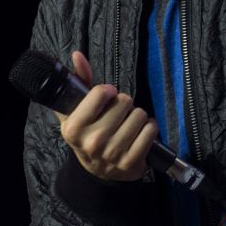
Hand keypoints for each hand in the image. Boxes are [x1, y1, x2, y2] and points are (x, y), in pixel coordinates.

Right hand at [56, 50, 158, 181]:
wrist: (98, 170)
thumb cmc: (89, 133)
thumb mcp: (77, 111)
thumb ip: (79, 81)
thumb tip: (77, 55)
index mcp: (74, 128)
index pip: (101, 92)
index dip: (107, 91)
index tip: (106, 96)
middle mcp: (92, 142)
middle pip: (124, 101)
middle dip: (123, 104)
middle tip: (117, 115)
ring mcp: (112, 154)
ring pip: (140, 115)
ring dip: (137, 116)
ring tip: (127, 124)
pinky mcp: (131, 162)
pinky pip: (151, 130)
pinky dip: (149, 128)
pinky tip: (140, 134)